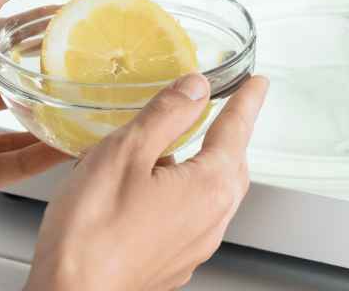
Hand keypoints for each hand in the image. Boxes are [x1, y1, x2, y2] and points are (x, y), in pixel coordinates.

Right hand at [25, 72, 269, 290]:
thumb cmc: (91, 233)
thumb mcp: (126, 152)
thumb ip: (166, 114)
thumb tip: (194, 88)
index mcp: (208, 187)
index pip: (237, 130)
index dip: (247, 101)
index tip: (257, 84)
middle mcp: (210, 221)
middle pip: (231, 164)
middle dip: (228, 134)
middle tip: (224, 110)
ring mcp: (193, 247)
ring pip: (209, 193)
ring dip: (199, 164)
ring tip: (169, 146)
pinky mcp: (171, 263)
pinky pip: (188, 217)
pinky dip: (179, 193)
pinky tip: (146, 188)